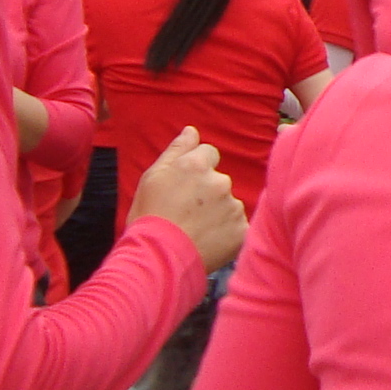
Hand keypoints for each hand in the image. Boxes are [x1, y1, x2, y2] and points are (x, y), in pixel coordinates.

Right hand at [130, 126, 246, 272]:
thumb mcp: (152, 177)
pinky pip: (238, 226)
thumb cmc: (148, 217)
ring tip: (195, 230)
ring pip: (230, 204)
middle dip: (208, 193)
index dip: (196, 170)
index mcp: (197, 165)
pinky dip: (227, 233)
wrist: (157, 258)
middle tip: (187, 214)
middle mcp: (220, 182)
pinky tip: (208, 242)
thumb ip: (176, 150)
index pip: (208, 153)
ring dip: (218, 213)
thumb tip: (192, 130)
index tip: (184, 188)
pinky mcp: (241, 230)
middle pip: (220, 180)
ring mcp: (233, 207)